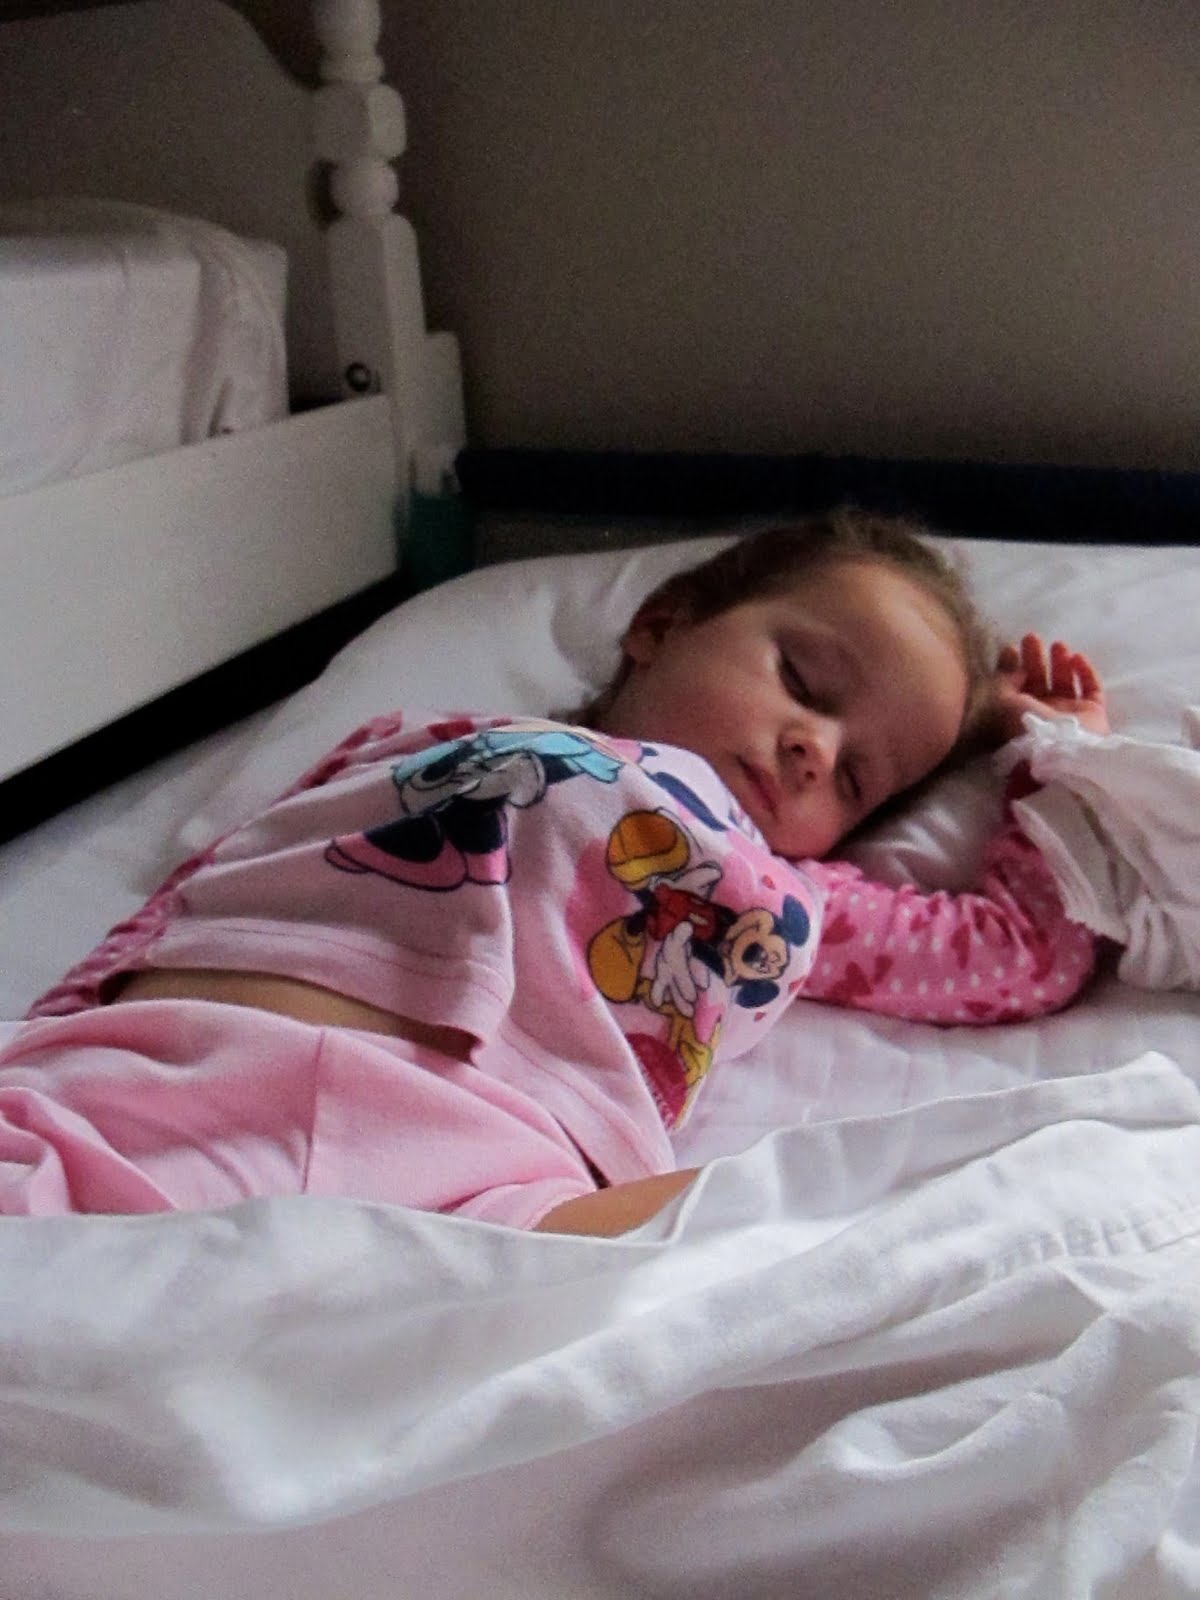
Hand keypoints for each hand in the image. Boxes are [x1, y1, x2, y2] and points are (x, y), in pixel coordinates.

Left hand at [984, 633, 1109, 744]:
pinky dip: (1086, 672)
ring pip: (1065, 683)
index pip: (1014, 687)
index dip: (1012, 666)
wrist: (1059, 752)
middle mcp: (1042, 715)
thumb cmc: (1024, 727)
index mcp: (1017, 715)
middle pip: (1038, 681)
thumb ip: (1002, 679)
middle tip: (1031, 637)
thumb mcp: (1000, 702)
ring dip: (1060, 662)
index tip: (1010, 647)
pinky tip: (1077, 657)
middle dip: (1034, 658)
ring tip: (1058, 644)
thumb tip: (1010, 663)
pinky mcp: (1093, 715)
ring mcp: (1069, 715)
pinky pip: (1092, 689)